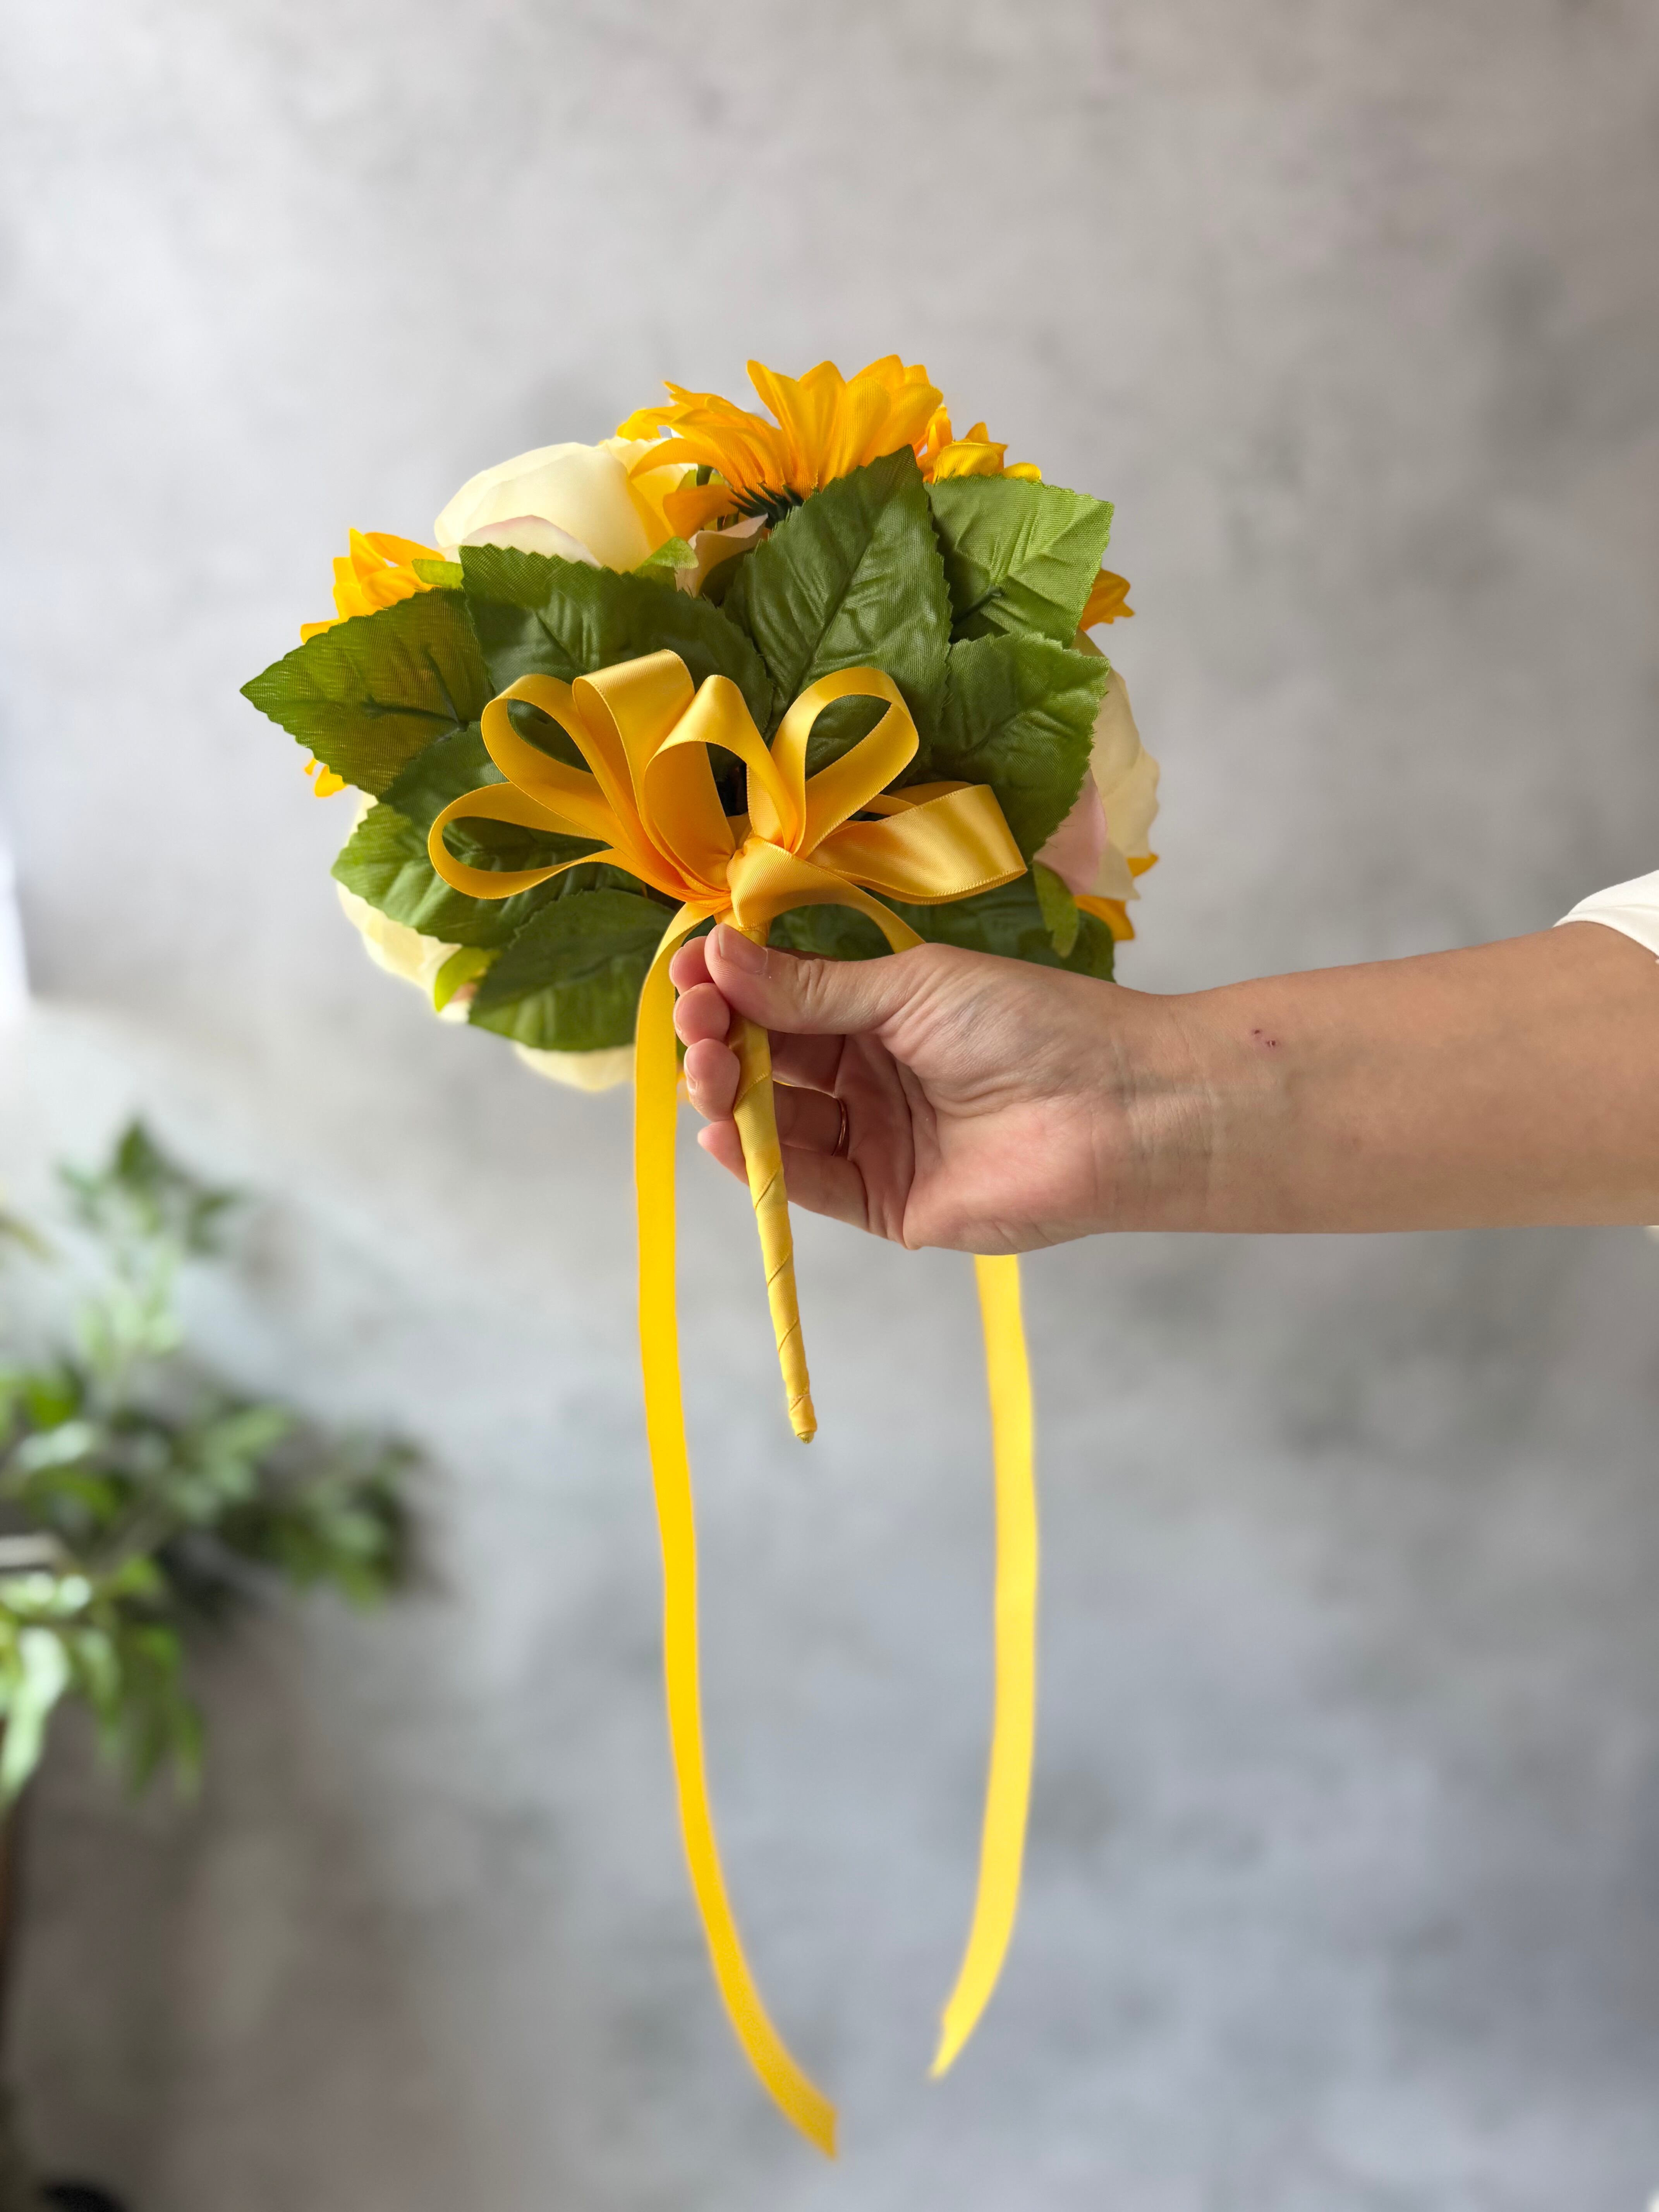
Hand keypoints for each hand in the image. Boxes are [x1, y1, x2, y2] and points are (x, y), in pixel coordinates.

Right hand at [669, 923, 1204, 1251]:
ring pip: (779, 1121)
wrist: (1114, 1106)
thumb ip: (811, 986)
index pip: (783, 1001)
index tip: (690, 973)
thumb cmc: (1027, 1023)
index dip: (732, 989)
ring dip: (731, 1096)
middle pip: (772, 1062)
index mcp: (881, 1012)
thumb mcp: (911, 986)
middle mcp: (873, 1076)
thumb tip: (718, 952)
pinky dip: (760, 1160)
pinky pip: (808, 1182)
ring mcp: (879, 1140)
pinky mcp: (886, 1202)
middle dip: (721, 1040)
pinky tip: (723, 1130)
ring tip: (706, 1069)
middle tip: (695, 1022)